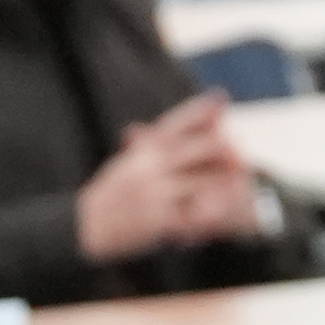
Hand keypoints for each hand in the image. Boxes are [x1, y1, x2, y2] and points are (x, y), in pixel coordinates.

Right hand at [76, 92, 260, 263]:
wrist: (85, 225)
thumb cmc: (107, 195)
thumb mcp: (124, 165)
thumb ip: (142, 148)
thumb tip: (144, 128)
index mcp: (143, 151)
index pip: (175, 124)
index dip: (199, 111)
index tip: (220, 98)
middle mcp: (152, 167)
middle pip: (200, 148)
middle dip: (223, 149)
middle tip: (239, 152)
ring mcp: (157, 193)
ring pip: (205, 183)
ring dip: (224, 185)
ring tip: (239, 184)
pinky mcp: (160, 220)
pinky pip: (194, 216)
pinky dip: (209, 216)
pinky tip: (220, 215)